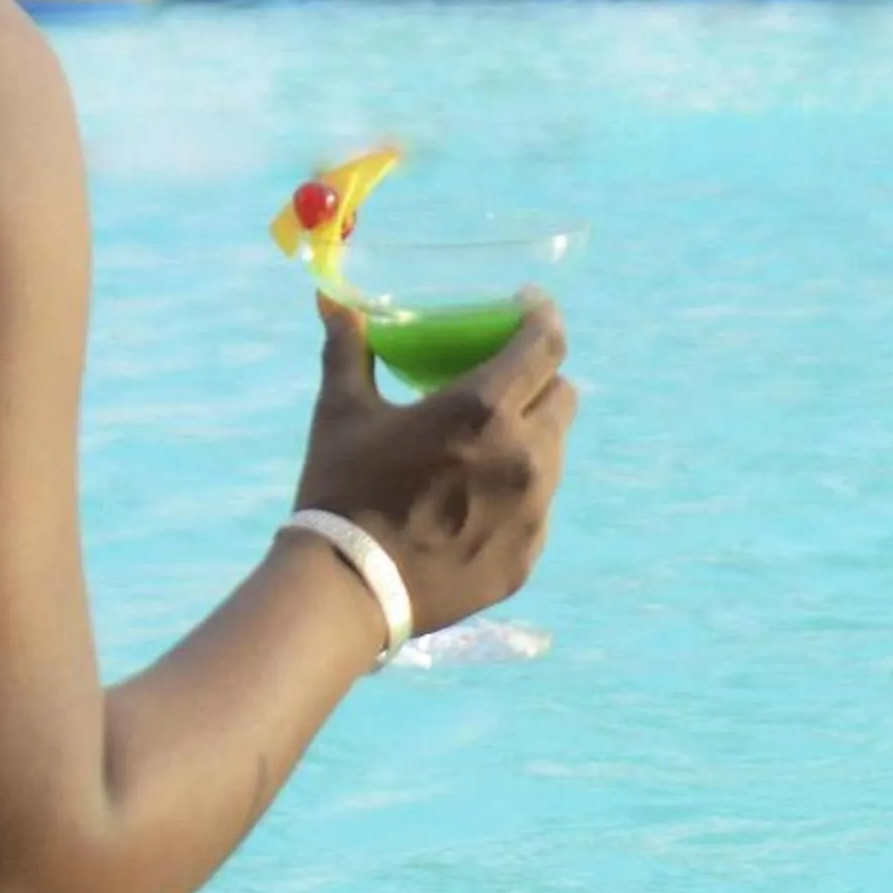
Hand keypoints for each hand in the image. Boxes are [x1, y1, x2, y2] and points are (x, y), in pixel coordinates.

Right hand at [294, 292, 577, 635]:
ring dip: (529, 437)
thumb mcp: (343, 414)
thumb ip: (349, 350)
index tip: (530, 307)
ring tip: (482, 448)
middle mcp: (526, 455)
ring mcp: (534, 510)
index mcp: (484, 410)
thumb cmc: (342, 491)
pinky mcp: (529, 554)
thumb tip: (331, 299)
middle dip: (537, 380)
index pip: (546, 346)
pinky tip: (474, 503)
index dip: (544, 318)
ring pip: (554, 452)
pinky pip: (539, 506)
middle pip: (561, 395)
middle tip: (500, 386)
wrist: (345, 594)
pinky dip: (516, 492)